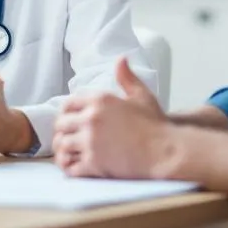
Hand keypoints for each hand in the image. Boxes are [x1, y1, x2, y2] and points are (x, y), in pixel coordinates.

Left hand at [53, 57, 171, 178]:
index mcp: (100, 100)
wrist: (166, 152)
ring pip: (62, 145)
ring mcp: (91, 142)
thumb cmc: (156, 126)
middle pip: (61, 124)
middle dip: (63, 131)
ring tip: (70, 153)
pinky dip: (70, 168)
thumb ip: (127, 78)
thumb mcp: (142, 96)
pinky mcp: (94, 164)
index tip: (70, 120)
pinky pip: (71, 167)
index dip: (66, 113)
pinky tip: (76, 167)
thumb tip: (121, 59)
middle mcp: (91, 119)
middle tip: (69, 138)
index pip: (68, 104)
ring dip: (65, 150)